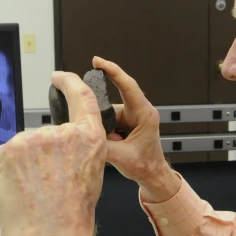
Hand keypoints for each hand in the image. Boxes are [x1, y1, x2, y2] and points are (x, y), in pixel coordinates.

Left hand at [0, 71, 106, 235]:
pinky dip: (9, 171)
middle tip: (46, 184)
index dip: (70, 82)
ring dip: (25, 165)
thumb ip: (79, 152)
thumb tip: (60, 149)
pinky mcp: (7, 151)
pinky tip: (20, 191)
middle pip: (46, 133)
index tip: (61, 76)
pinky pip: (5, 156)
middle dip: (42, 154)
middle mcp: (60, 133)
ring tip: (36, 193)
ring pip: (24, 147)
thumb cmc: (72, 221)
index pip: (80, 96)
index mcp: (89, 138)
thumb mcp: (91, 177)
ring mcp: (31, 141)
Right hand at [92, 56, 180, 201]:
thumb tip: (83, 133)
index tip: (97, 61)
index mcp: (144, 114)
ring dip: (105, 128)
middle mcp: (139, 111)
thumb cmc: (145, 166)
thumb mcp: (121, 158)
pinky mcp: (126, 121)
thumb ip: (101, 144)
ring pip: (108, 113)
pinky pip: (109, 120)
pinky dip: (106, 131)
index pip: (127, 86)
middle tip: (104, 133)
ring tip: (113, 146)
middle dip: (102, 115)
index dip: (112, 71)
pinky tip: (111, 144)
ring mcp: (132, 116)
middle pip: (111, 102)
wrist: (153, 175)